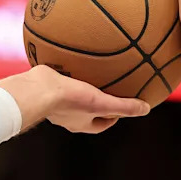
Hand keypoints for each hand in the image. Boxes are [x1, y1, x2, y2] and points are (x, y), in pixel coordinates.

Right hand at [0, 65, 149, 133]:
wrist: (35, 90)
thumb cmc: (68, 99)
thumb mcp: (101, 102)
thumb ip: (124, 106)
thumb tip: (146, 108)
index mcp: (80, 123)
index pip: (102, 124)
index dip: (115, 116)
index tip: (123, 105)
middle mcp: (66, 116)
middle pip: (87, 111)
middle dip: (98, 101)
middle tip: (109, 87)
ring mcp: (53, 103)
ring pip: (72, 95)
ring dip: (82, 87)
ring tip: (90, 71)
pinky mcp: (43, 88)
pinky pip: (58, 80)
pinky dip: (67, 71)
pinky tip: (72, 55)